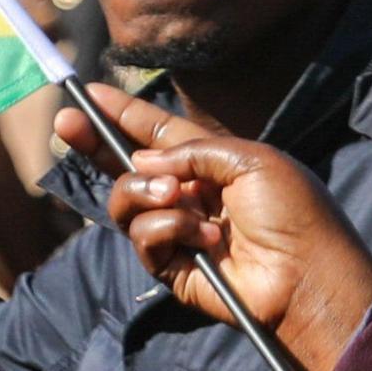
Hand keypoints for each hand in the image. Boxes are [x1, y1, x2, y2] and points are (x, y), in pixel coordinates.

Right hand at [73, 83, 371, 370]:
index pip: (158, 134)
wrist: (306, 277)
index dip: (125, 114)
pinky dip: (168, 229)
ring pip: (126, 200)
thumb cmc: (293, 214)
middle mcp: (190, 194)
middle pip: (127, 166)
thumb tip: (143, 163)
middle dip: (95, 143)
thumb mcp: (249, 159)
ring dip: (147, 192)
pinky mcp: (171, 266)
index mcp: (212, 163)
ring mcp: (178, 231)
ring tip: (181, 198)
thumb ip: (192, 151)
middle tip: (65, 123)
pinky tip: (204, 238)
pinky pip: (142, 235)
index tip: (90, 93)